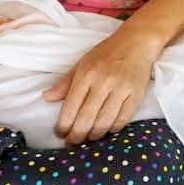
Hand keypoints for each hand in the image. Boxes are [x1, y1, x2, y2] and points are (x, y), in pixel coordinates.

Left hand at [44, 29, 155, 144]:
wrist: (137, 42)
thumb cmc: (107, 53)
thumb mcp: (82, 63)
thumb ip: (65, 82)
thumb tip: (46, 98)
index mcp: (86, 74)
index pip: (70, 108)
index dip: (63, 126)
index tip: (60, 134)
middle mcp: (103, 82)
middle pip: (86, 120)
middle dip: (76, 136)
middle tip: (72, 142)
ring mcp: (121, 89)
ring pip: (104, 123)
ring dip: (94, 136)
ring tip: (88, 137)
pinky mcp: (136, 94)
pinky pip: (122, 120)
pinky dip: (112, 129)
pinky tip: (107, 129)